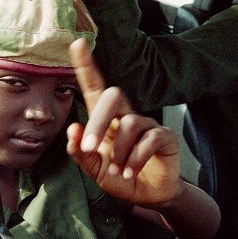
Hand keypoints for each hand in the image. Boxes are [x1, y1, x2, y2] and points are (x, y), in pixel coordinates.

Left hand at [67, 38, 181, 207]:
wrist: (147, 196)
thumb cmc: (118, 176)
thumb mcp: (93, 168)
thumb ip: (80, 152)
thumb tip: (72, 128)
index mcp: (105, 120)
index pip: (94, 87)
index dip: (86, 65)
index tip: (77, 42)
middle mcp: (125, 115)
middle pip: (112, 96)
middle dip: (98, 123)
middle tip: (88, 148)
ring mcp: (147, 124)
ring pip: (130, 123)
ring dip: (119, 151)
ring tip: (118, 171)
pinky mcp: (165, 136)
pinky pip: (150, 138)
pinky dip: (136, 159)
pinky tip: (130, 172)